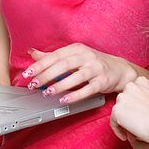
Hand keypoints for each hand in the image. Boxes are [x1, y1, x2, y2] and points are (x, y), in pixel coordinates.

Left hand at [21, 44, 137, 103]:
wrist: (120, 69)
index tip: (28, 73)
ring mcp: (96, 68)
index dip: (40, 64)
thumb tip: (32, 53)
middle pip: (64, 65)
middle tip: (34, 84)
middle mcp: (86, 56)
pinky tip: (64, 100)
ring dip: (60, 85)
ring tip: (47, 92)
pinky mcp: (103, 81)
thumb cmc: (94, 63)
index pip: (55, 55)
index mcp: (77, 49)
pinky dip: (75, 95)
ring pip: (76, 76)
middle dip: (47, 75)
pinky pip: (88, 89)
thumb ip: (53, 56)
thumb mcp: (74, 56)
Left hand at [110, 76, 148, 145]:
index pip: (132, 94)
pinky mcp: (117, 110)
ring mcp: (122, 98)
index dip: (135, 106)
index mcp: (141, 81)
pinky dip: (119, 131)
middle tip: (137, 125)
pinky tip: (127, 136)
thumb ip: (146, 98)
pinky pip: (113, 123)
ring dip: (125, 123)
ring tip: (135, 132)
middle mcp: (130, 86)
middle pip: (124, 103)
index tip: (139, 115)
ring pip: (119, 113)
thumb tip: (139, 109)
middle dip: (129, 114)